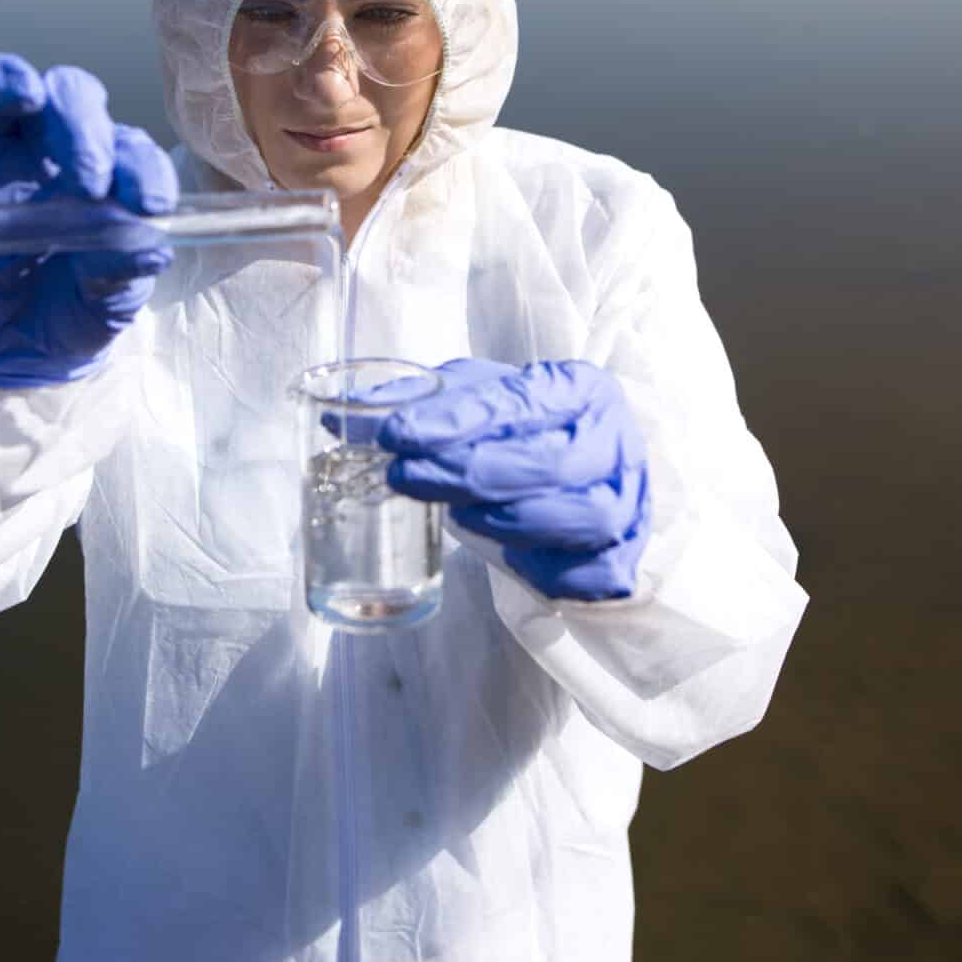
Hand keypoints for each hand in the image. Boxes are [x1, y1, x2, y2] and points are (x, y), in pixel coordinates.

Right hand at [0, 53, 178, 388]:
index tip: (149, 206)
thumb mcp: (108, 298)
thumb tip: (147, 244)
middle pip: (62, 94)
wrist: (11, 350)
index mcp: (100, 164)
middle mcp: (41, 145)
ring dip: (2, 80)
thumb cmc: (72, 303)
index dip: (141, 168)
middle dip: (79, 123)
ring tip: (22, 95)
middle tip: (88, 180)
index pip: (125, 144)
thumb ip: (121, 268)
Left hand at [376, 357, 649, 600]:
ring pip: (578, 517)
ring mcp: (625, 502)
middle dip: (469, 472)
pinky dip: (542, 568)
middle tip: (404, 476)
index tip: (394, 433)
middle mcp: (614, 442)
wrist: (585, 480)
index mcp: (580, 389)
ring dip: (506, 519)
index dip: (454, 419)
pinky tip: (507, 555)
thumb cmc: (523, 435)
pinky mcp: (620, 557)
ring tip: (456, 515)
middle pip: (550, 462)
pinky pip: (586, 572)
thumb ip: (413, 405)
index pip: (518, 401)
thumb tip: (335, 415)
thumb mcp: (473, 404)